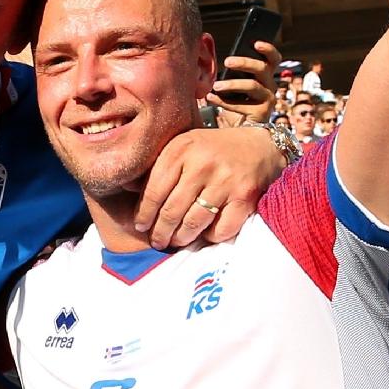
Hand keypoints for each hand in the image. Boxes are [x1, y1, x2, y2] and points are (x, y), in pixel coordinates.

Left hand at [135, 125, 283, 249]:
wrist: (261, 146)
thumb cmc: (214, 150)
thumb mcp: (183, 147)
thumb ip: (159, 166)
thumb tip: (127, 188)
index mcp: (180, 149)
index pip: (153, 190)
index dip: (144, 214)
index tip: (141, 226)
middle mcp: (201, 164)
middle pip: (171, 210)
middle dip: (160, 231)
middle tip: (157, 241)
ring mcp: (225, 181)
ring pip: (194, 222)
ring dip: (181, 238)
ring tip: (175, 242)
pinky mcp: (245, 197)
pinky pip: (221, 228)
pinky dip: (211, 237)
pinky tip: (204, 236)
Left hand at [207, 40, 281, 125]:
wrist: (240, 129)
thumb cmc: (236, 102)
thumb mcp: (234, 85)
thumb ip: (231, 71)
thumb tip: (212, 54)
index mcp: (265, 75)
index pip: (273, 59)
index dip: (268, 49)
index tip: (255, 43)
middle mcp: (271, 86)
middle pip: (262, 69)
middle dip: (244, 63)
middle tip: (227, 61)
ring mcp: (268, 100)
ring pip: (252, 86)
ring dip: (232, 84)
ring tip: (216, 85)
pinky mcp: (262, 114)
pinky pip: (241, 105)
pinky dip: (223, 102)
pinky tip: (210, 97)